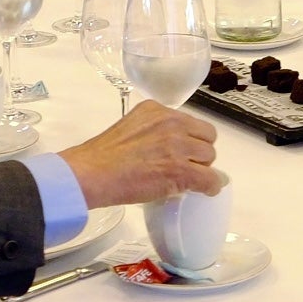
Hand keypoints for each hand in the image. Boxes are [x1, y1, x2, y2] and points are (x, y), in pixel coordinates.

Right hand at [59, 100, 223, 207]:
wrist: (92, 173)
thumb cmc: (102, 157)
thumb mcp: (131, 128)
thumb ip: (153, 131)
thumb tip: (169, 150)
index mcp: (157, 110)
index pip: (190, 123)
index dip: (189, 140)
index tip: (181, 152)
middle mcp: (171, 122)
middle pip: (206, 137)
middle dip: (198, 153)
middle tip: (184, 166)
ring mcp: (177, 145)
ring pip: (209, 157)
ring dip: (201, 169)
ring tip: (186, 179)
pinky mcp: (181, 169)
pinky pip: (210, 178)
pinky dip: (210, 186)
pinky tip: (205, 190)